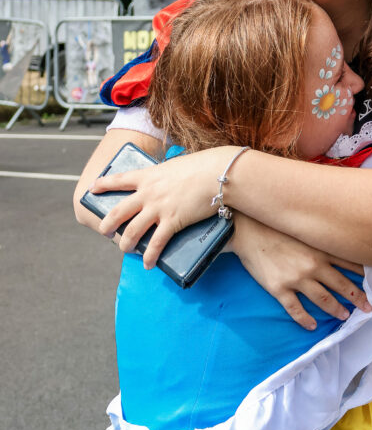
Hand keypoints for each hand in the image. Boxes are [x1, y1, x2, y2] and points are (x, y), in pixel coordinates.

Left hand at [90, 147, 232, 266]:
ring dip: (125, 243)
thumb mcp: (178, 165)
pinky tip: (148, 264)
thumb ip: (168, 176)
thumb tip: (169, 182)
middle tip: (103, 231)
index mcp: (149, 175)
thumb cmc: (204, 166)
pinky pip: (156, 243)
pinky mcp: (172, 221)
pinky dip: (150, 255)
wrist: (220, 173)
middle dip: (107, 223)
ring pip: (132, 230)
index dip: (104, 184)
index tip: (93, 188)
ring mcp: (158, 208)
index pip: (119, 179)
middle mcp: (148, 192)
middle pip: (119, 210)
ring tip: (125, 250)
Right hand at [230, 214, 370, 330]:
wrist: (246, 230)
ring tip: (344, 316)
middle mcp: (312, 265)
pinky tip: (312, 325)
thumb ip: (319, 240)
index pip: (349, 263)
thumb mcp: (302, 230)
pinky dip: (305, 319)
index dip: (364, 275)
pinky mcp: (279, 289)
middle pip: (341, 285)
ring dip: (336, 309)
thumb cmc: (275, 226)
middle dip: (357, 297)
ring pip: (323, 299)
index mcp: (319, 249)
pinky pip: (296, 309)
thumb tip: (336, 246)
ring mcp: (296, 279)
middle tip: (368, 307)